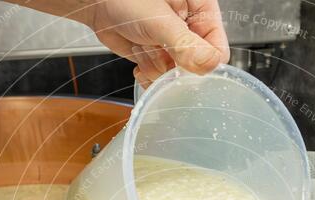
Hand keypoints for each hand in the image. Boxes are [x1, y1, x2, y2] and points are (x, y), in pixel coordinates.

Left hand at [11, 1, 229, 86]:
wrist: (95, 2)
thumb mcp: (159, 19)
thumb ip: (185, 44)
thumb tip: (209, 65)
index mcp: (201, 9)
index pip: (218, 47)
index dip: (205, 62)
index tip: (186, 67)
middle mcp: (190, 28)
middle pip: (198, 65)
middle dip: (177, 68)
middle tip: (160, 57)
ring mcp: (173, 44)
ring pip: (178, 75)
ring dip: (160, 71)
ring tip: (145, 51)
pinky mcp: (157, 55)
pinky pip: (162, 77)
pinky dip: (150, 76)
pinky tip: (140, 64)